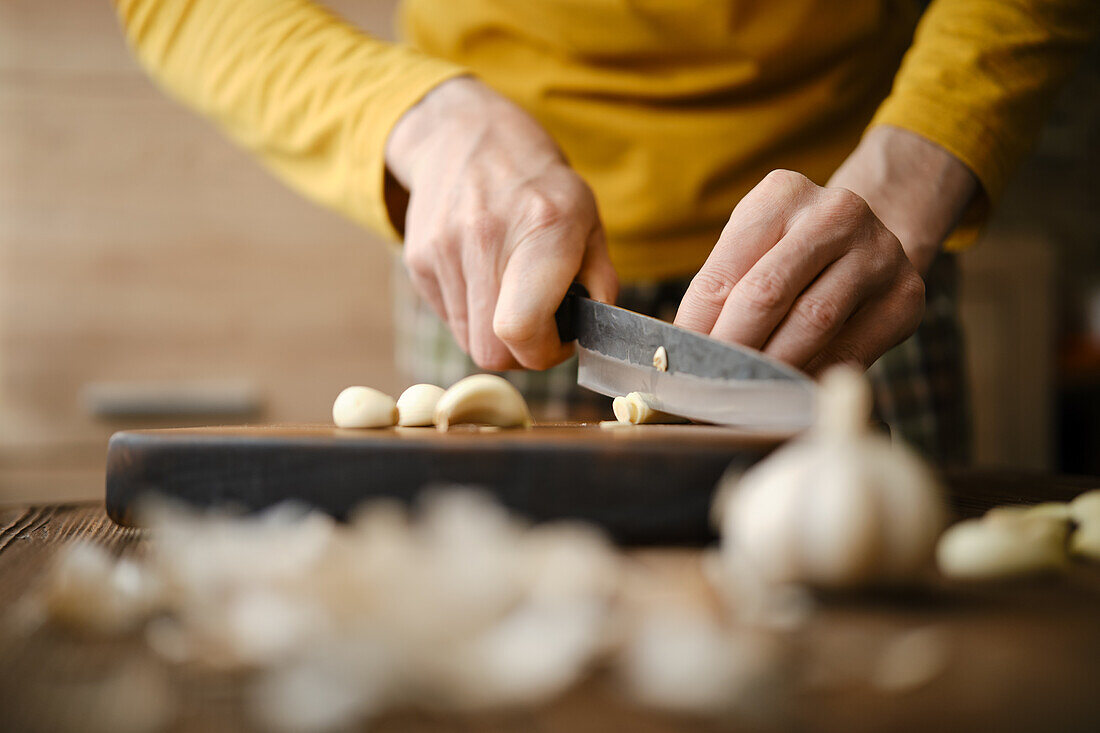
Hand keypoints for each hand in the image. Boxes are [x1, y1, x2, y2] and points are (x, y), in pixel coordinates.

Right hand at [385, 77, 617, 370]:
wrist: (465, 135)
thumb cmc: (539, 184)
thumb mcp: (587, 220)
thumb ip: (599, 282)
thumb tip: (591, 332)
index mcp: (543, 230)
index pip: (521, 330)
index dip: (543, 352)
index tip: (557, 338)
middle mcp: (487, 238)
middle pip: (491, 350)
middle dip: (519, 351)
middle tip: (537, 325)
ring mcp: (444, 248)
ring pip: (467, 340)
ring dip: (493, 331)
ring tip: (509, 292)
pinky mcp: (418, 258)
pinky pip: (447, 316)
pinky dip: (469, 311)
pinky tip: (482, 275)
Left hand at [674, 170, 925, 373]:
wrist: (873, 240)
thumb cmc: (792, 250)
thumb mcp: (753, 247)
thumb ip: (721, 290)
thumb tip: (681, 352)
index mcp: (782, 194)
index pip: (724, 271)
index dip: (695, 325)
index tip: (675, 364)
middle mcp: (836, 214)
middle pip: (767, 294)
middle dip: (730, 348)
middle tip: (704, 387)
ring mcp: (878, 253)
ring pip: (812, 323)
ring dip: (769, 367)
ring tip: (740, 394)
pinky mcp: (905, 296)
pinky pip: (850, 351)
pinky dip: (812, 377)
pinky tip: (785, 393)